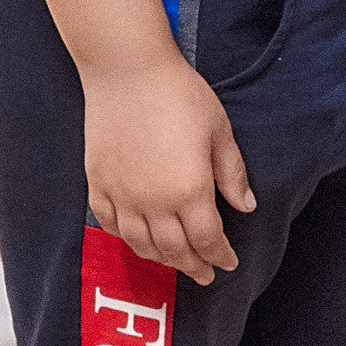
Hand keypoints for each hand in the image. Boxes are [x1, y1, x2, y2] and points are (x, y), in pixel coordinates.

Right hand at [83, 53, 253, 283]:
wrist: (127, 71)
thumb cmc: (180, 95)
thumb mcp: (219, 131)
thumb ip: (232, 174)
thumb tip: (246, 208)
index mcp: (189, 191)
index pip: (208, 240)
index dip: (220, 256)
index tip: (228, 263)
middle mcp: (153, 202)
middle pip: (175, 250)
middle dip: (193, 266)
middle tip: (205, 275)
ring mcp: (122, 195)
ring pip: (141, 244)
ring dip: (161, 259)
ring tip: (175, 262)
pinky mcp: (98, 184)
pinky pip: (110, 224)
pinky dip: (126, 238)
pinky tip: (137, 239)